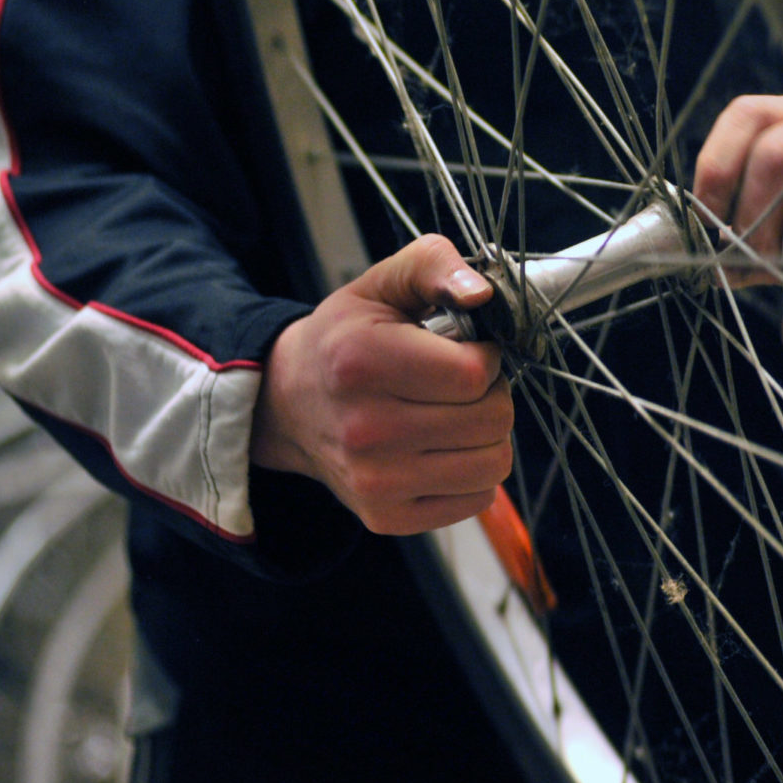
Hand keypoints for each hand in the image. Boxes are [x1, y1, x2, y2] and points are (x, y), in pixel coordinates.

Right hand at [250, 234, 514, 535]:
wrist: (289, 404)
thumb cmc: (347, 339)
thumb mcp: (382, 284)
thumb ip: (435, 265)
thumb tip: (483, 293)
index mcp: (362, 363)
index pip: (474, 374)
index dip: (487, 357)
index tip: (468, 350)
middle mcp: (365, 429)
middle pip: (492, 420)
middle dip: (491, 394)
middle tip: (460, 383)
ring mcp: (374, 481)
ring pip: (493, 464)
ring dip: (487, 435)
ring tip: (454, 414)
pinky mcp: (386, 517)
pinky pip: (476, 498)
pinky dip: (473, 472)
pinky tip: (443, 447)